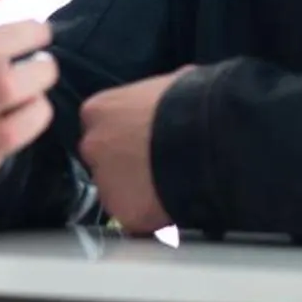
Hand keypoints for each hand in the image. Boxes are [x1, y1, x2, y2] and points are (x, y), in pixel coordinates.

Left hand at [78, 72, 187, 233]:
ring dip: (139, 192)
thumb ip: (151, 98)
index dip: (126, 137)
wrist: (209, 140)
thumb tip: (166, 99)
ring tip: (171, 184)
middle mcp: (92, 145)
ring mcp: (105, 181)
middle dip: (128, 166)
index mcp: (98, 110)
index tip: (144, 143)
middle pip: (105, 161)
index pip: (102, 127)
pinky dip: (151, 215)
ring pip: (118, 192)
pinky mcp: (123, 212)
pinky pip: (136, 217)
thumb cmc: (193, 105)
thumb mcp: (168, 84)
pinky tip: (174, 201)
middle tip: (159, 167)